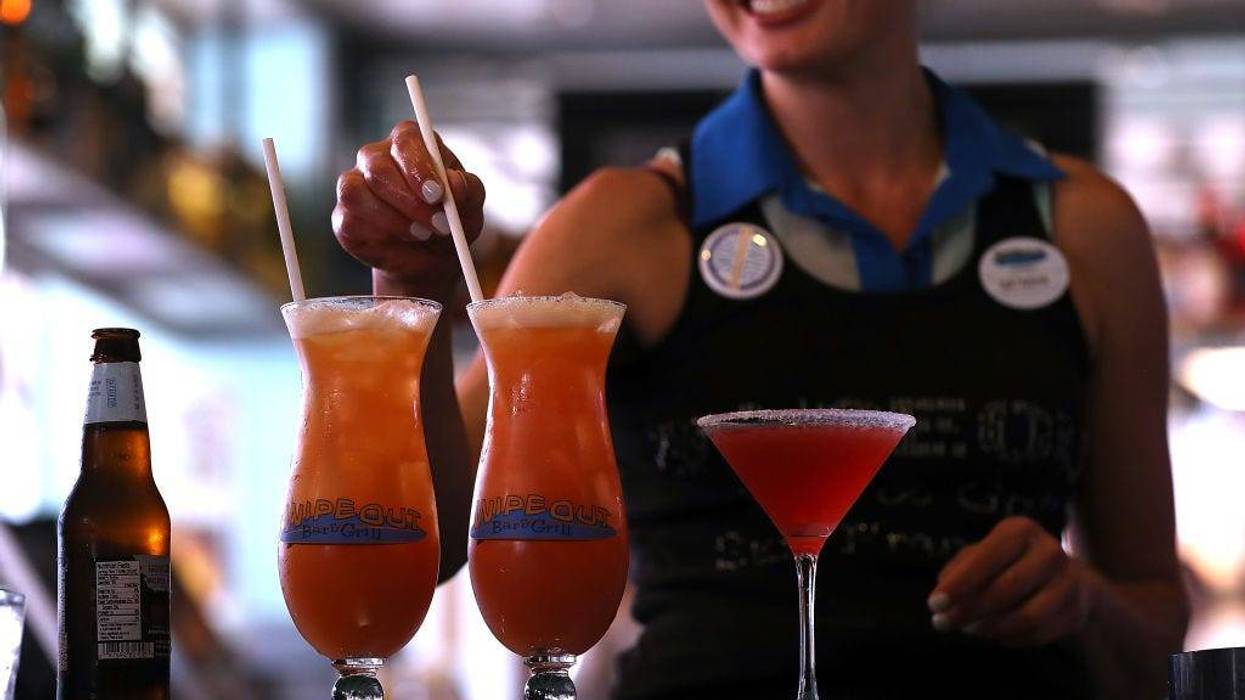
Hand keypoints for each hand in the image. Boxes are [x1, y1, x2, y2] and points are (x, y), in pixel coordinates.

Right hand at [332, 121, 485, 281]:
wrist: (432, 260)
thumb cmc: (451, 221)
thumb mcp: (470, 207)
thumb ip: (468, 190)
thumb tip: (454, 183)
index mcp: (409, 144)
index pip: (405, 140)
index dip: (419, 166)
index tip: (437, 194)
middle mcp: (377, 158)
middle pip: (378, 167)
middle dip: (409, 200)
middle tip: (438, 224)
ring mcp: (355, 185)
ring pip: (356, 192)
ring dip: (393, 219)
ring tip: (422, 234)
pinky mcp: (344, 216)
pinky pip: (349, 219)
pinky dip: (379, 234)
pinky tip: (400, 241)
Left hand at [927, 516, 1098, 646]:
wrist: (1068, 581)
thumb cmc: (1010, 563)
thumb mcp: (983, 555)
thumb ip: (959, 569)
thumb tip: (942, 592)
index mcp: (1020, 530)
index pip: (986, 558)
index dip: (958, 584)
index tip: (934, 604)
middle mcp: (1049, 551)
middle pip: (1004, 589)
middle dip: (968, 611)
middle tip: (943, 624)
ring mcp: (1068, 582)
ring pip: (1026, 616)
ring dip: (990, 628)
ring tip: (969, 630)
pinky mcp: (1077, 610)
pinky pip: (1039, 633)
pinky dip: (1011, 638)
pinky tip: (995, 636)